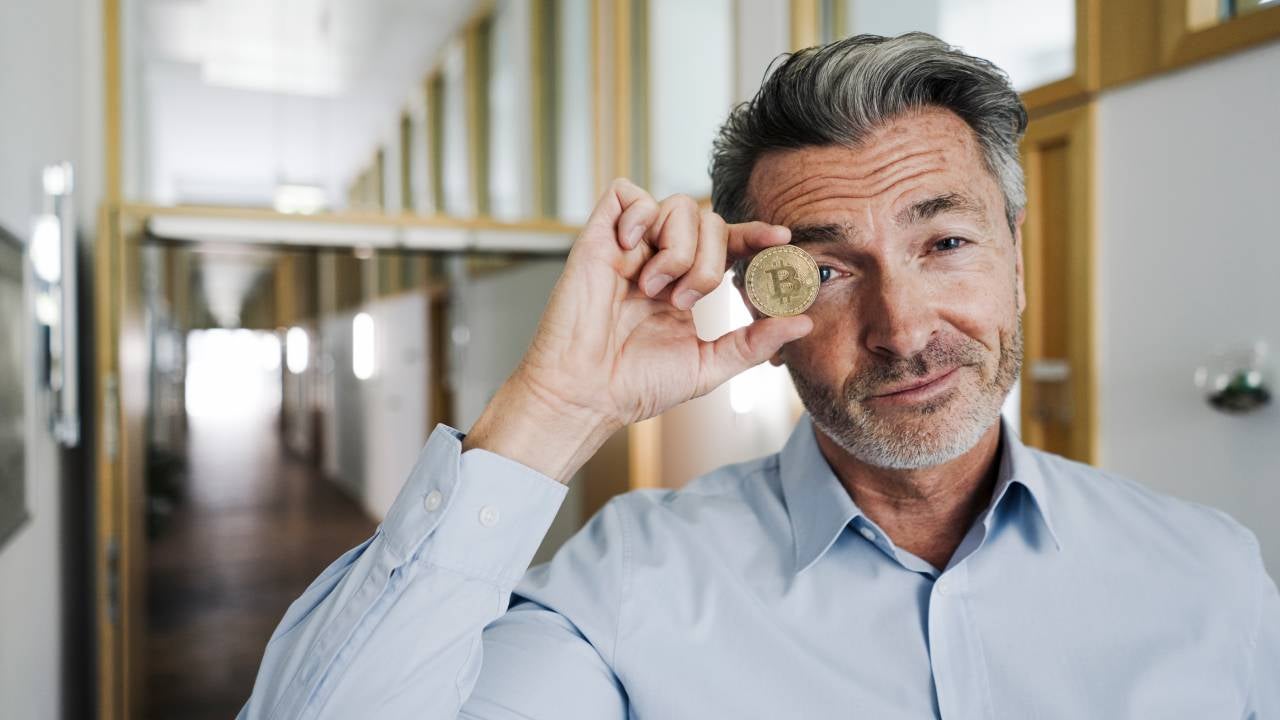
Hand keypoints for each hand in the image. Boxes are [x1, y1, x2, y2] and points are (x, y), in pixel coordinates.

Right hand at [464, 179, 813, 481]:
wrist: (585, 392)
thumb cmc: (636, 385)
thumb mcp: (708, 366)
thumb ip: (755, 342)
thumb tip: (803, 322)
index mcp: (687, 285)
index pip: (731, 242)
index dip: (757, 234)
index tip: (782, 240)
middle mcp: (660, 260)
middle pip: (709, 220)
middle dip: (708, 262)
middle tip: (682, 301)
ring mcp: (630, 247)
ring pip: (676, 204)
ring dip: (676, 247)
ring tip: (654, 288)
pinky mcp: (598, 237)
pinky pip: (627, 194)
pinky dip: (637, 216)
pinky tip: (630, 251)